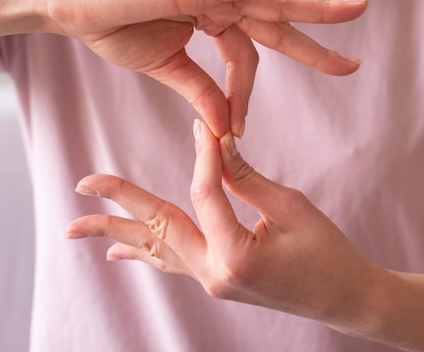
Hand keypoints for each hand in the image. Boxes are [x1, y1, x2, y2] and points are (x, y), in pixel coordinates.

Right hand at [48, 0, 366, 137]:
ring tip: (356, 10)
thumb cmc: (112, 27)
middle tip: (354, 62)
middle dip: (317, 39)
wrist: (69, 5)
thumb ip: (199, 90)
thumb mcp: (165, 67)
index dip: (244, 95)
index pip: (246, 56)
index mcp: (210, 16)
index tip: (237, 130)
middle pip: (277, 21)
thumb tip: (224, 125)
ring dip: (316, 5)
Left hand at [66, 121, 384, 333]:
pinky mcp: (216, 279)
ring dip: (118, 232)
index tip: (207, 124)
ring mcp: (212, 282)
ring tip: (76, 228)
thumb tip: (212, 142)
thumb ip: (244, 177)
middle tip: (83, 183)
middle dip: (118, 205)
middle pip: (157, 229)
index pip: (204, 193)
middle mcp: (214, 276)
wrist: (347, 298)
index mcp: (235, 258)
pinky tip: (117, 252)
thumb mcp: (289, 207)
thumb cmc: (327, 252)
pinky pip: (171, 262)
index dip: (205, 153)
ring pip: (157, 250)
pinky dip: (145, 251)